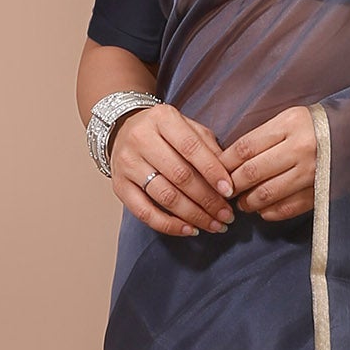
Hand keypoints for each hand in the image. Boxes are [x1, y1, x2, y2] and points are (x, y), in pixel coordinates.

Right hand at [109, 101, 235, 234]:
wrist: (123, 130)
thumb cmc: (165, 133)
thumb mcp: (188, 128)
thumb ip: (209, 148)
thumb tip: (230, 177)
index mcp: (162, 119)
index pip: (191, 147)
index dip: (213, 171)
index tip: (230, 191)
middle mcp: (141, 139)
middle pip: (179, 175)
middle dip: (208, 199)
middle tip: (226, 215)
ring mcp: (127, 163)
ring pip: (165, 196)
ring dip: (194, 215)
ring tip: (215, 225)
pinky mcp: (119, 186)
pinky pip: (144, 212)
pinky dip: (169, 225)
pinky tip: (189, 230)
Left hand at [223, 105, 317, 220]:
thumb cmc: (316, 125)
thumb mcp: (290, 119)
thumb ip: (264, 137)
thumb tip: (231, 161)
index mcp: (289, 124)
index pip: (246, 148)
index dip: (225, 163)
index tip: (216, 171)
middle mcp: (300, 148)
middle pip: (252, 172)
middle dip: (233, 185)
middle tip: (225, 191)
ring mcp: (312, 172)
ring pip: (267, 193)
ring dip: (248, 202)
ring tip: (243, 203)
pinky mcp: (321, 190)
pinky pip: (288, 208)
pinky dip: (270, 212)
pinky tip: (263, 210)